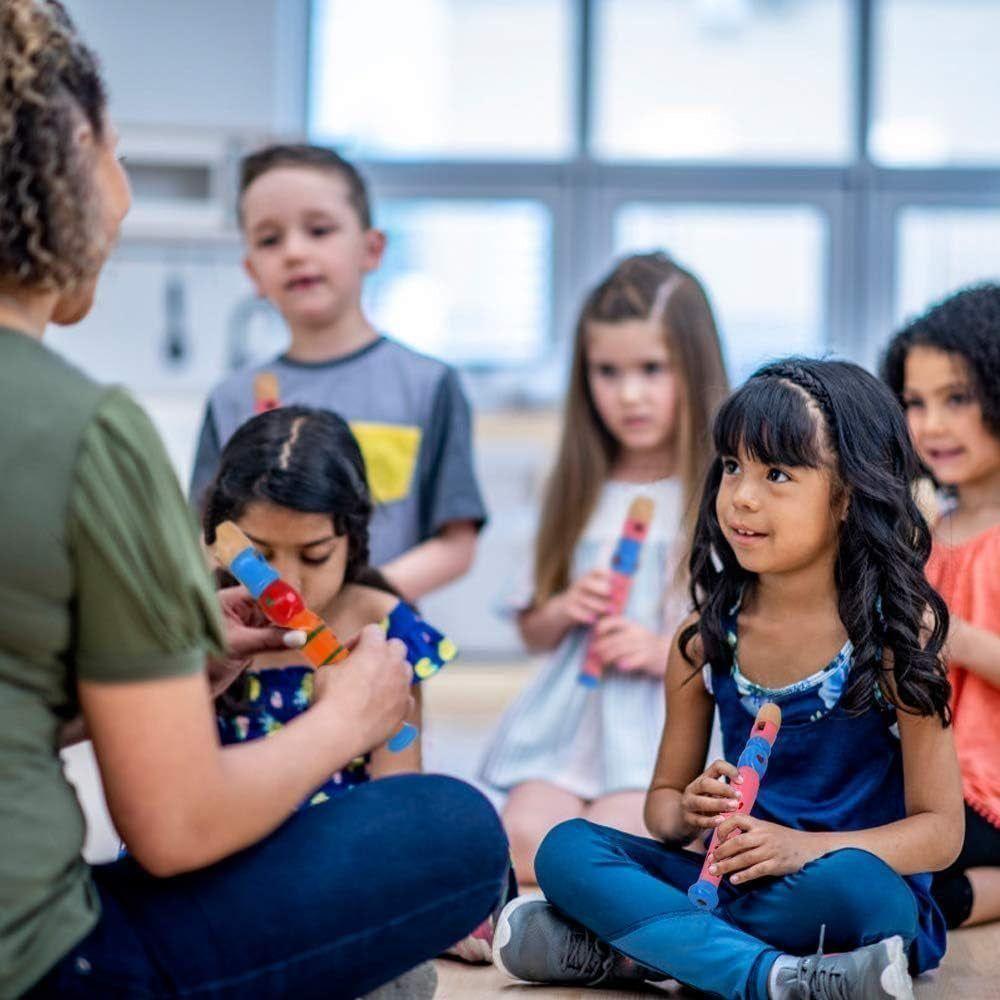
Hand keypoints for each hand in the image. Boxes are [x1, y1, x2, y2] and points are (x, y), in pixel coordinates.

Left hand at [206, 586, 304, 695]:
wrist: (187, 689)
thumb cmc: (202, 661)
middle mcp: (238, 609)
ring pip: (275, 621)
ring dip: (291, 627)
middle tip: (312, 624)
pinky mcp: (250, 641)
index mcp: (230, 600)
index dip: (283, 598)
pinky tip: (299, 643)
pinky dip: (285, 640)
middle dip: (291, 613)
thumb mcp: (238, 647)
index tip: (301, 609)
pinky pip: (272, 636)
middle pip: (272, 604)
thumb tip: (301, 637)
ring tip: (311, 634)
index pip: (263, 590)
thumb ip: (270, 640)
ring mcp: (245, 625)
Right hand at [313, 624, 413, 752]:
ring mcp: (403, 687)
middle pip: (397, 646)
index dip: (359, 639)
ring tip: (375, 686)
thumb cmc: (329, 698)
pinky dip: (396, 699)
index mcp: (374, 649)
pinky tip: (380, 708)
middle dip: (383, 651)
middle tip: (366, 665)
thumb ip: (338, 663)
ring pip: (406, 670)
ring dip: (393, 673)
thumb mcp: (324, 671)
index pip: (373, 630)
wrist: (340, 733)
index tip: (348, 653)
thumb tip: (340, 667)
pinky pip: (406, 697)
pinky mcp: (405, 708)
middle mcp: (394, 664)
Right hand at [556, 569, 611, 626]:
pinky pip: (575, 611)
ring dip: (596, 604)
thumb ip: (612, 589)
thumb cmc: (588, 602)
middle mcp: (579, 585)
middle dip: (600, 587)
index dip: (605, 573)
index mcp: (588, 579)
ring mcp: (572, 597)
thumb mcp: (596, 592)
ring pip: (583, 598)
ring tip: (608, 610)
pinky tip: (594, 620)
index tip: (616, 578)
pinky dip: (584, 616)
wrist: (563, 611)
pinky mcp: (567, 609)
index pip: (595, 571)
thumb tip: (631, 584)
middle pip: (587, 582)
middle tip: (611, 594)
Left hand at [592, 616, 669, 674]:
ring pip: (622, 649)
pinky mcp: (648, 657)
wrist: (665, 652)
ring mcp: (643, 645)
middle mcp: (637, 633)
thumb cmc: (642, 644)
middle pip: (616, 638)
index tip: (596, 633)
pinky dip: (626, 663)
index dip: (604, 625)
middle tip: (593, 652)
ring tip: (602, 660)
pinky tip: (619, 666)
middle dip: (602, 645)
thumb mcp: (631, 633)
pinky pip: (635, 660)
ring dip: (610, 655)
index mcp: (631, 625)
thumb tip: (594, 639)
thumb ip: (616, 634)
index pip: (615, 621)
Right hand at [680, 759, 743, 839]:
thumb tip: (750, 790)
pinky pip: (698, 819)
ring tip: (733, 808)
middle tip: (738, 796)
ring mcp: (688, 803)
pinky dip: (710, 821)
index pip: (716, 766)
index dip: (729, 770)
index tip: (741, 780)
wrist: (684, 820)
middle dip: (723, 789)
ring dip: (718, 804)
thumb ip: (728, 793)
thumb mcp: (715, 795)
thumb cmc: (707, 807)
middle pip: (705, 783)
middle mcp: (693, 788)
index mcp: (704, 779)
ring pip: (700, 801)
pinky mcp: (687, 819)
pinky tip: (721, 821)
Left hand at [709, 815, 816, 883]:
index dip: (723, 828)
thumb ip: (748, 831)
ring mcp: (770, 850)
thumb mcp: (765, 828)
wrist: (808, 847)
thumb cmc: (782, 838)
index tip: (716, 839)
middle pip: (737, 842)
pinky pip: (757, 870)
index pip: (737, 819)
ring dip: (727, 865)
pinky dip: (744, 876)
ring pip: (745, 858)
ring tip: (715, 871)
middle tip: (710, 860)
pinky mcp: (776, 864)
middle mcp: (763, 835)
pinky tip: (734, 880)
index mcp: (758, 824)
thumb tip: (724, 841)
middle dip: (721, 852)